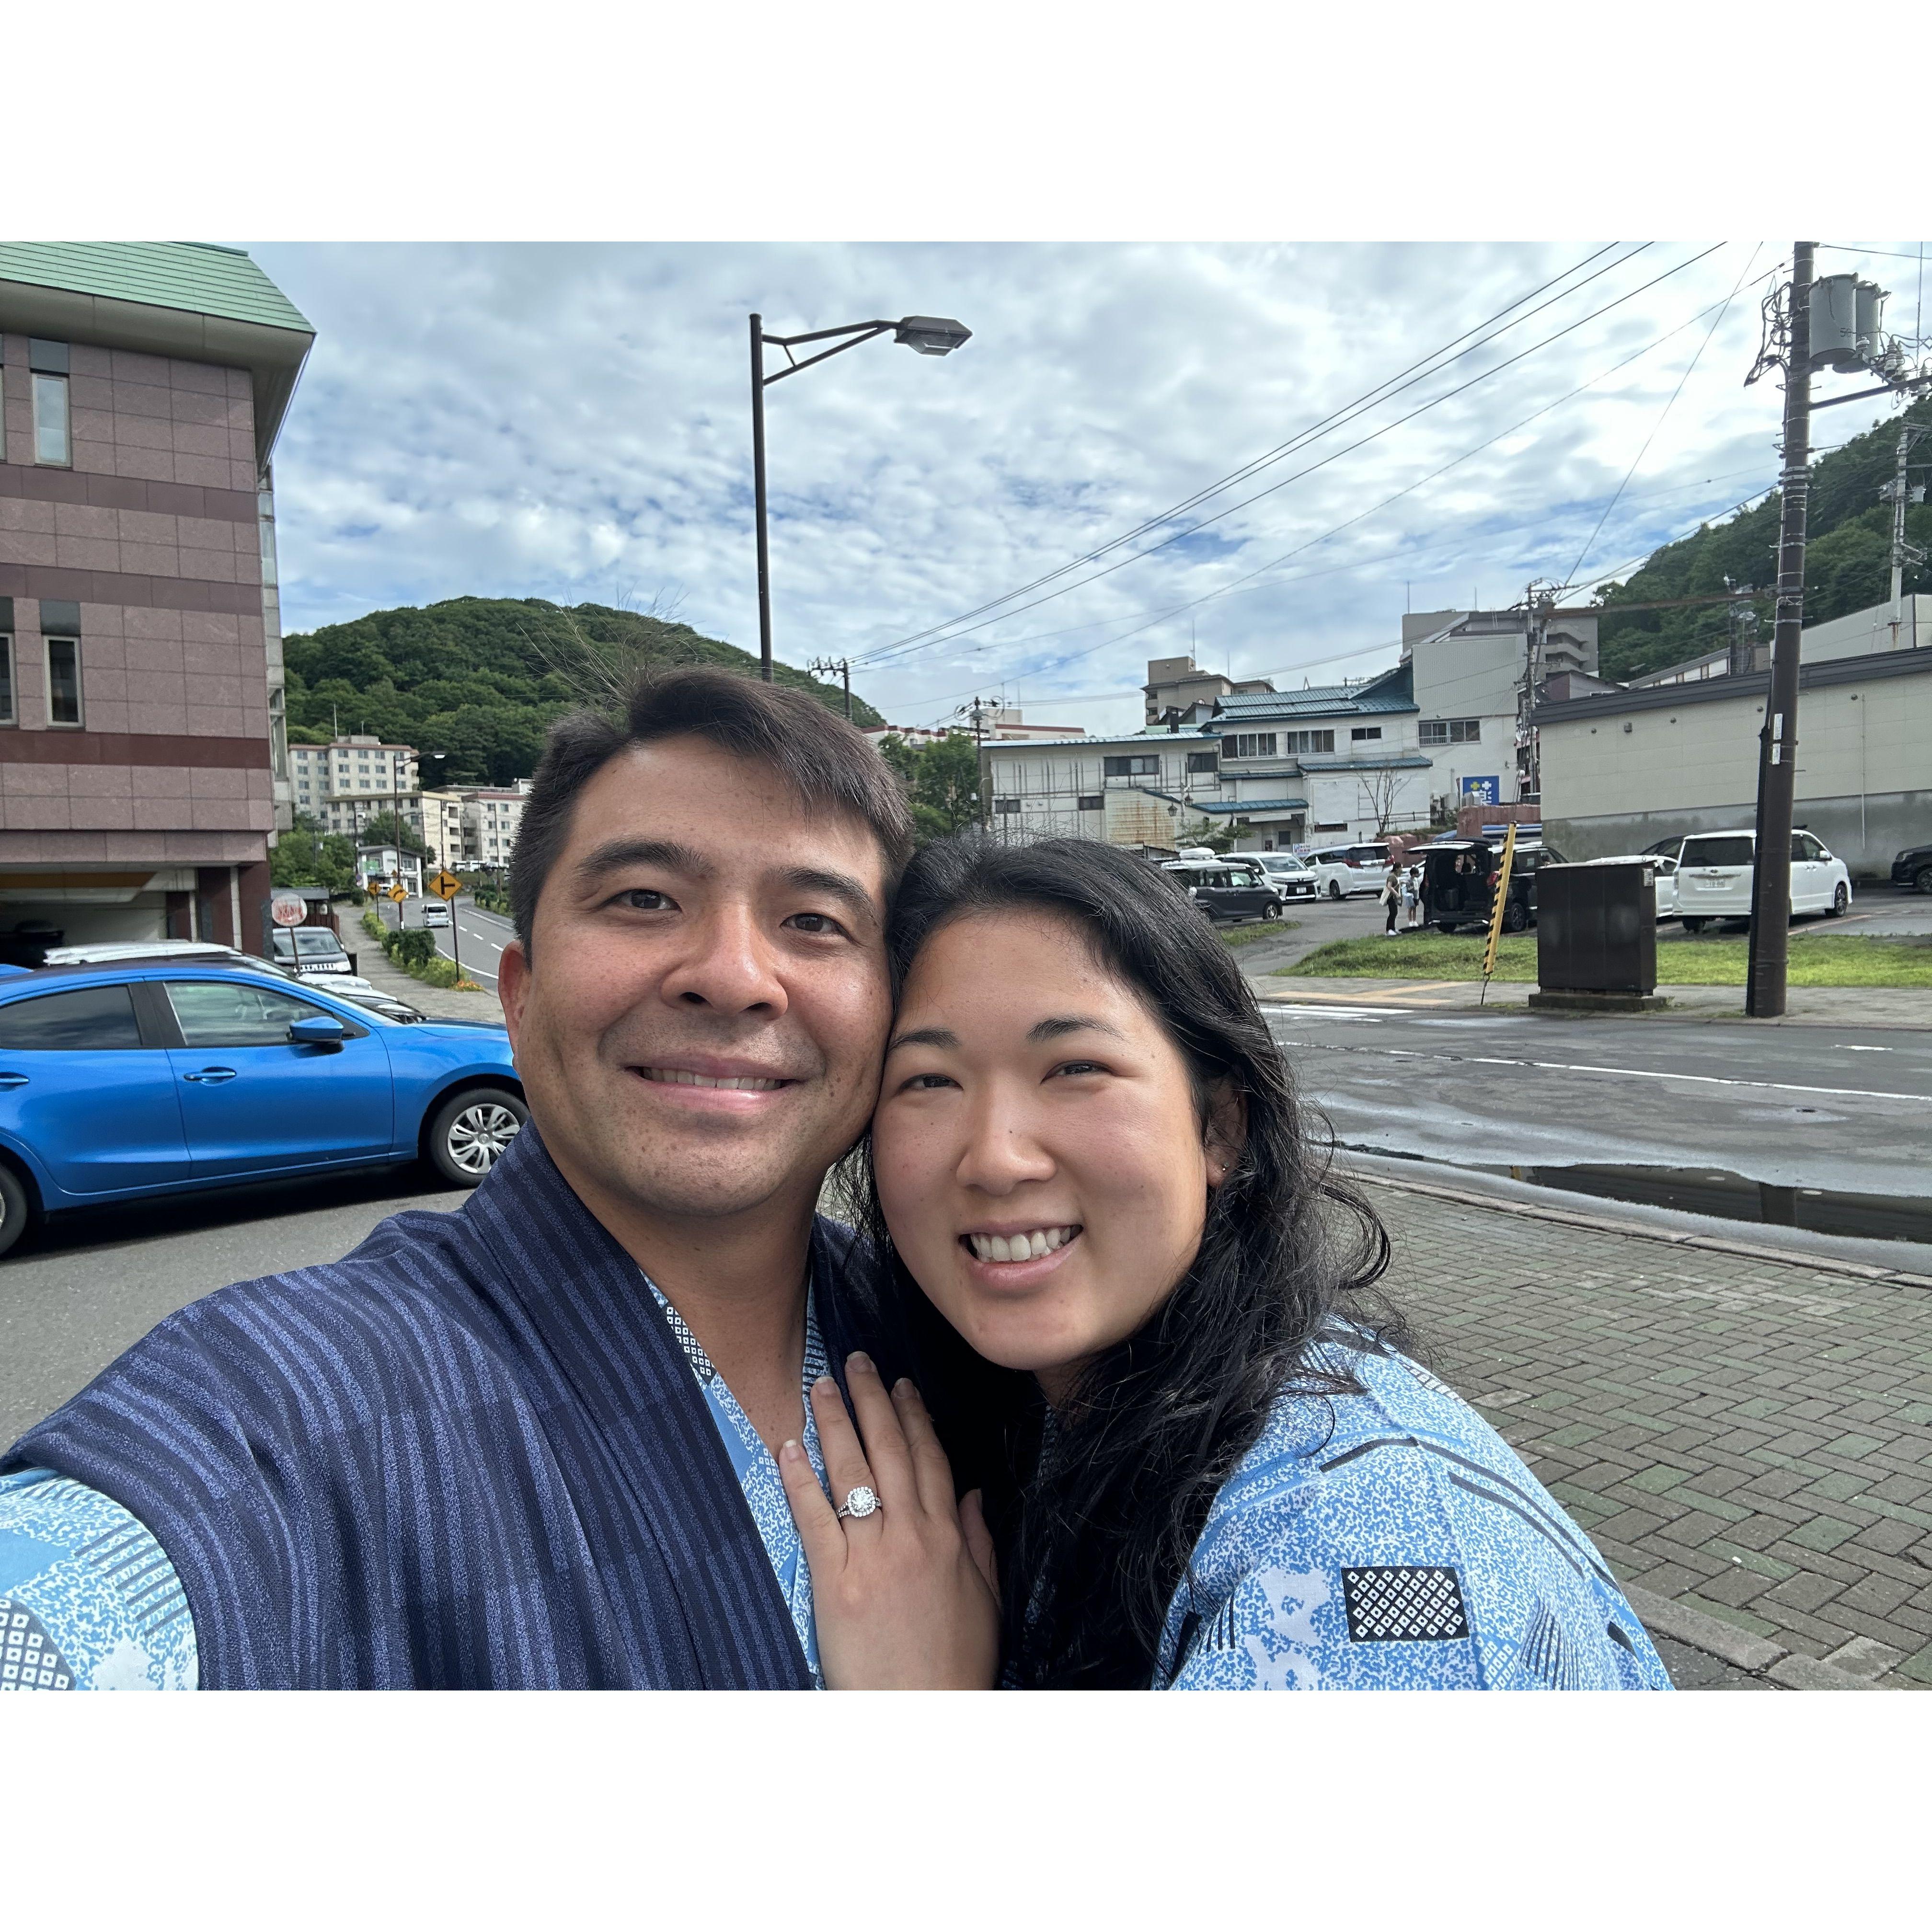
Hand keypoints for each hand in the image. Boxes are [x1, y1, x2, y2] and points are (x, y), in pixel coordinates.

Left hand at [778, 1352, 999, 1689]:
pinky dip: (800, 1479)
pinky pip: (815, 1518)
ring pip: (852, 1471)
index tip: (901, 1384)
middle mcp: (912, 1536)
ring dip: (835, 1422)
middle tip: (855, 1361)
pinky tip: (789, 1447)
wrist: (924, 1718)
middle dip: (872, 1400)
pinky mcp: (836, 1582)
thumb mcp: (986, 1600)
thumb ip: (978, 1542)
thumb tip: (971, 1493)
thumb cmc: (955, 1666)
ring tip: (820, 1385)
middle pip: (890, 1450)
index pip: (930, 1458)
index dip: (914, 1415)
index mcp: (948, 1538)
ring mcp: (873, 1556)